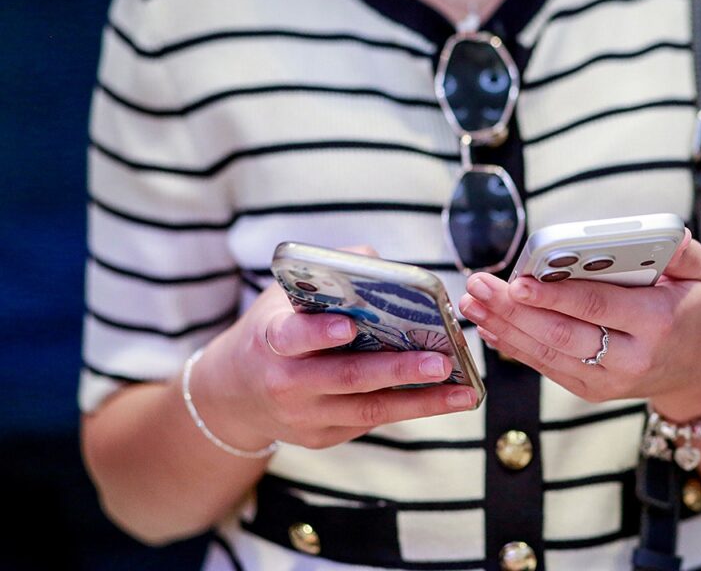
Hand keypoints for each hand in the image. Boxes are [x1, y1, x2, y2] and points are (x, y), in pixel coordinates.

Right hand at [188, 247, 479, 451]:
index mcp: (270, 341)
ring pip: (369, 411)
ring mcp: (304, 417)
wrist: (233, 395)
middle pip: (346, 379)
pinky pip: (371, 422)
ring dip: (422, 402)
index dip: (318, 334)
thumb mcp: (284, 298)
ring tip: (464, 390)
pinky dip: (411, 409)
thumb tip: (382, 264)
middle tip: (442, 361)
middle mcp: (285, 384)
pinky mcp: (322, 438)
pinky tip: (447, 398)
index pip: (291, 338)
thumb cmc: (274, 331)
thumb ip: (330, 276)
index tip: (348, 326)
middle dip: (397, 370)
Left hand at [459, 231, 700, 414]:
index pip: (595, 307)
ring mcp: (607, 380)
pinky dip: (514, 346)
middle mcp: (630, 358)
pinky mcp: (590, 390)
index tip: (517, 282)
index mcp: (656, 322)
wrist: (697, 368)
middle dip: (513, 309)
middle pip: (560, 333)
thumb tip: (654, 231)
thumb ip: (679, 249)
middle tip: (479, 285)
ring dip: (504, 327)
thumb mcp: (698, 275)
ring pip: (546, 353)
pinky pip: (546, 366)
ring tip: (473, 303)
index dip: (552, 295)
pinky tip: (489, 326)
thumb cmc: (689, 309)